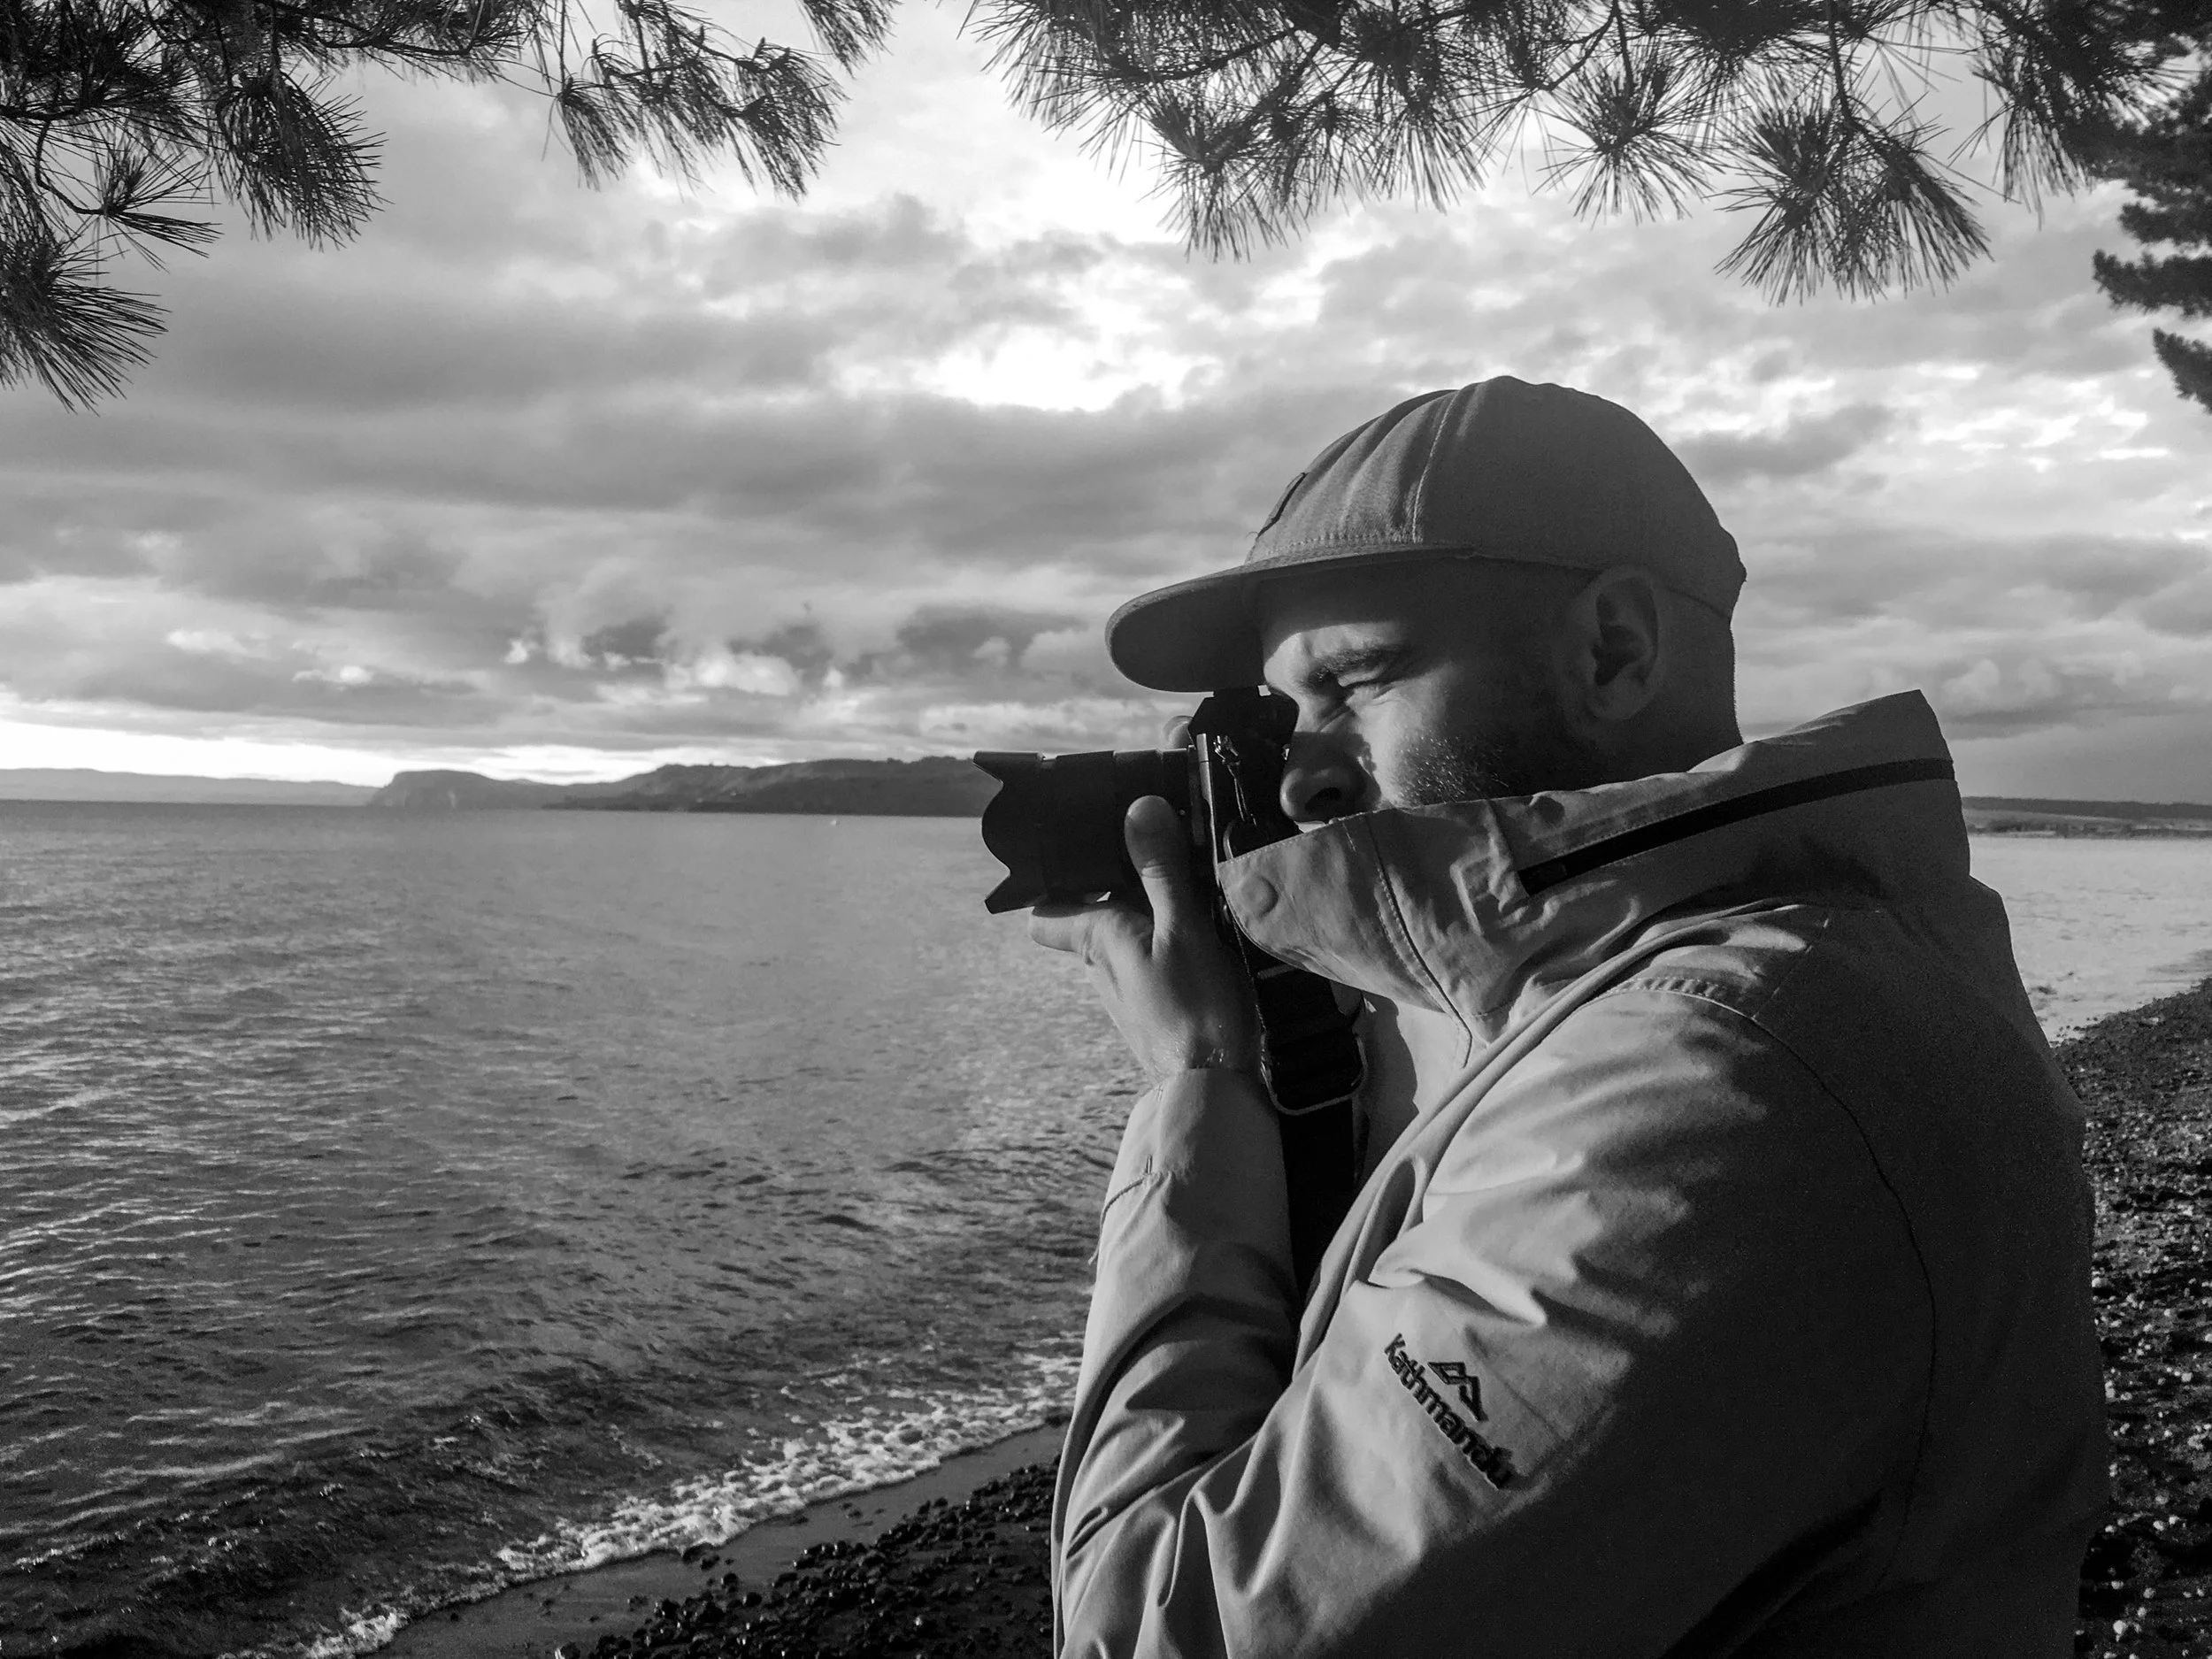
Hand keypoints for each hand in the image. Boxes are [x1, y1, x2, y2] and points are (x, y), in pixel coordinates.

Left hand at [1029, 793, 1257, 1083]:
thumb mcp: (1185, 929)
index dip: (1048, 881)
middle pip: (1093, 912)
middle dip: (1117, 878)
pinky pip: (1153, 955)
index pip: (1042, 913)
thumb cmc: (1195, 1012)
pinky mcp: (1159, 1003)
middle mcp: (1102, 964)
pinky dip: (1170, 934)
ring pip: (1126, 932)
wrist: (1217, 1089)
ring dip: (1150, 905)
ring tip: (1193, 875)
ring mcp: (1130, 987)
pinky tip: (1209, 926)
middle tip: (1158, 842)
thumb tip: (1139, 809)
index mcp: (1097, 939)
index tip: (1076, 849)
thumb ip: (1162, 871)